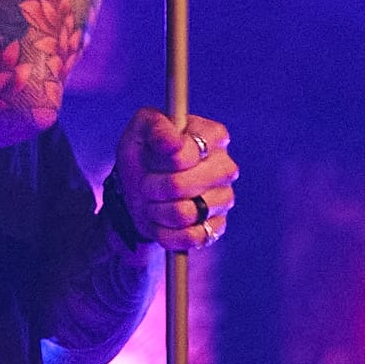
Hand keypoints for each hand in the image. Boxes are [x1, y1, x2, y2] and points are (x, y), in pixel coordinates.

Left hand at [112, 107, 236, 251]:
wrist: (139, 192)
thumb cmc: (144, 154)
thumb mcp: (140, 131)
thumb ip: (155, 125)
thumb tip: (172, 140)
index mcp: (213, 137)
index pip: (186, 153)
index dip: (160, 159)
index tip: (151, 155)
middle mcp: (225, 167)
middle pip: (182, 185)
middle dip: (154, 186)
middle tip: (147, 182)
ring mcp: (224, 200)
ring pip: (184, 213)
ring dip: (157, 210)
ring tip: (154, 201)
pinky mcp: (216, 228)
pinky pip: (190, 238)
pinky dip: (166, 233)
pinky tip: (162, 221)